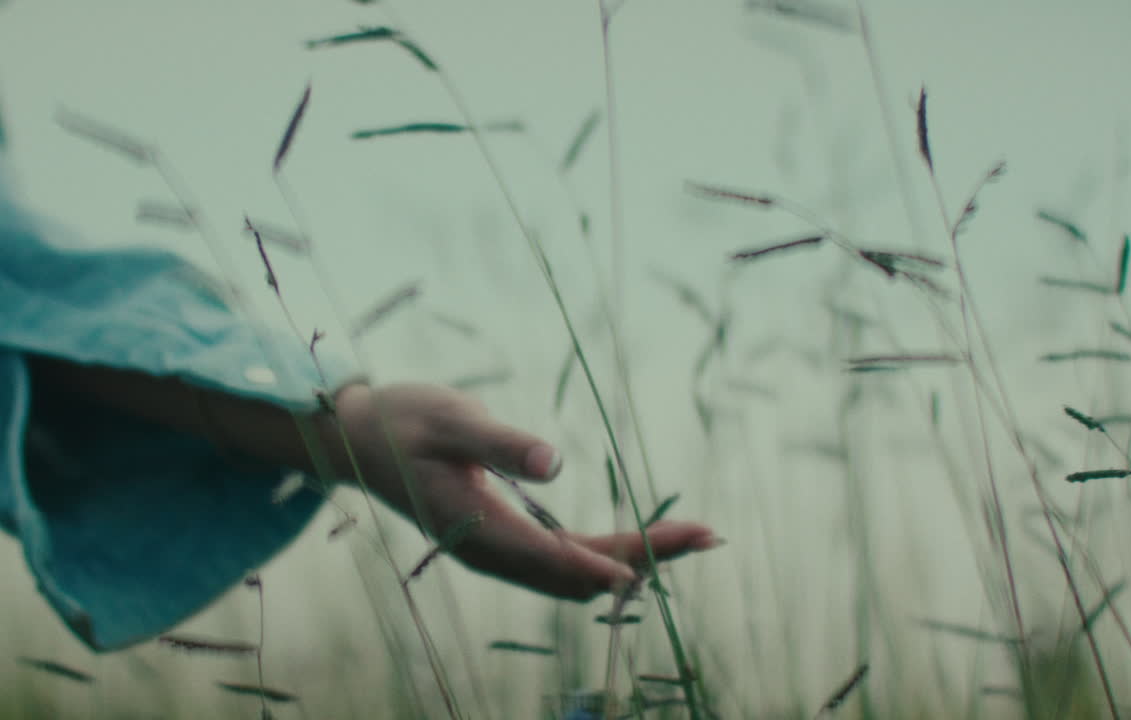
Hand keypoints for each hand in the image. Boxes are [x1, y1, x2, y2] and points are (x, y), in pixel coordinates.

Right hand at [330, 383, 717, 600]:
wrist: (356, 437)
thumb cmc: (403, 420)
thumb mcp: (450, 419)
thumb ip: (499, 443)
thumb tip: (554, 462)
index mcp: (479, 528)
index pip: (557, 556)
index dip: (613, 559)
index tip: (664, 554)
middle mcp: (490, 553)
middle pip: (578, 574)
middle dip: (644, 559)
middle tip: (706, 534)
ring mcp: (494, 552)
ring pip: (573, 575)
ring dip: (631, 562)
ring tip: (688, 540)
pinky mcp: (499, 541)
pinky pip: (560, 561)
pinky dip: (604, 556)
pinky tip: (638, 544)